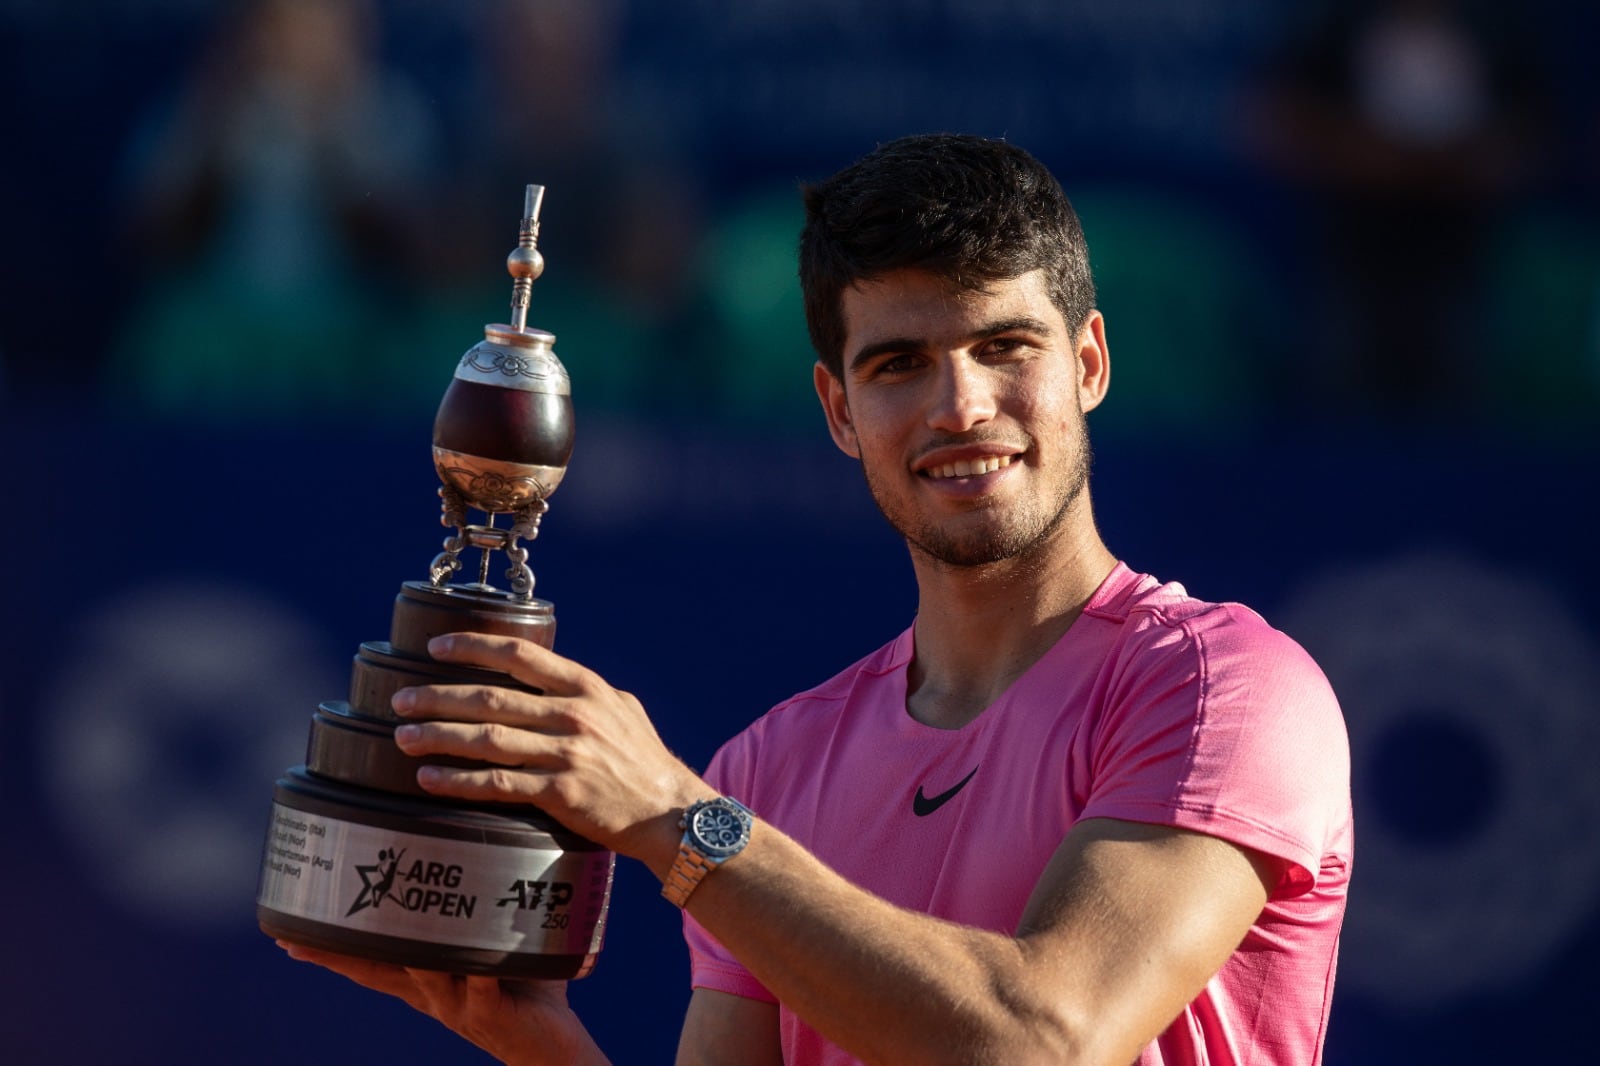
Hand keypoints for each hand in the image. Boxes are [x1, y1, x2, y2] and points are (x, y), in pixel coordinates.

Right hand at [276, 941, 607, 1064]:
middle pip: (377, 969)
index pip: (372, 960)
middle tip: (298, 935)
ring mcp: (456, 1003)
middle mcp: (432, 993)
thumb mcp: (498, 948)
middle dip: (340, 951)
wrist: (553, 1047)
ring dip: (409, 948)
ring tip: (389, 919)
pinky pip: (479, 986)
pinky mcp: (489, 1010)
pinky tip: (471, 961)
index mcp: (427, 979)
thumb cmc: (531, 991)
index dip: (333, 947)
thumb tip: (492, 852)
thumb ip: (488, 911)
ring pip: (423, 971)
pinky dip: (474, 971)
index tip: (290, 931)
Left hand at [390, 633, 712, 869]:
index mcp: (586, 687)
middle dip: (438, 696)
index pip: (520, 654)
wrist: (671, 814)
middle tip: (401, 700)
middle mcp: (574, 715)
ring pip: (487, 739)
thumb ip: (583, 693)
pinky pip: (497, 784)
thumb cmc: (645, 762)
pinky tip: (430, 777)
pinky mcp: (560, 794)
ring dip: (438, 736)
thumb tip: (547, 680)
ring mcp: (567, 754)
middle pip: (491, 698)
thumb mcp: (623, 710)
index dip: (473, 647)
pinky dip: (459, 780)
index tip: (435, 648)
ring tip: (403, 737)